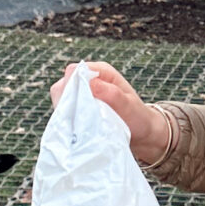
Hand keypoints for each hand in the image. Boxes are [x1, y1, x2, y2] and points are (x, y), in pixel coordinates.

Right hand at [51, 59, 169, 164]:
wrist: (142, 134)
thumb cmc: (138, 117)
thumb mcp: (128, 105)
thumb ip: (111, 93)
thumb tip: (90, 81)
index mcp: (101, 71)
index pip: (74, 71)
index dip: (71, 86)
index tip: (79, 105)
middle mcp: (89, 80)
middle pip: (63, 85)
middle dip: (68, 101)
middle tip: (81, 118)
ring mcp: (82, 94)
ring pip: (62, 99)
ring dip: (68, 112)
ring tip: (82, 124)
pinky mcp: (79, 108)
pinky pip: (65, 111)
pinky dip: (69, 119)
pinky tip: (78, 128)